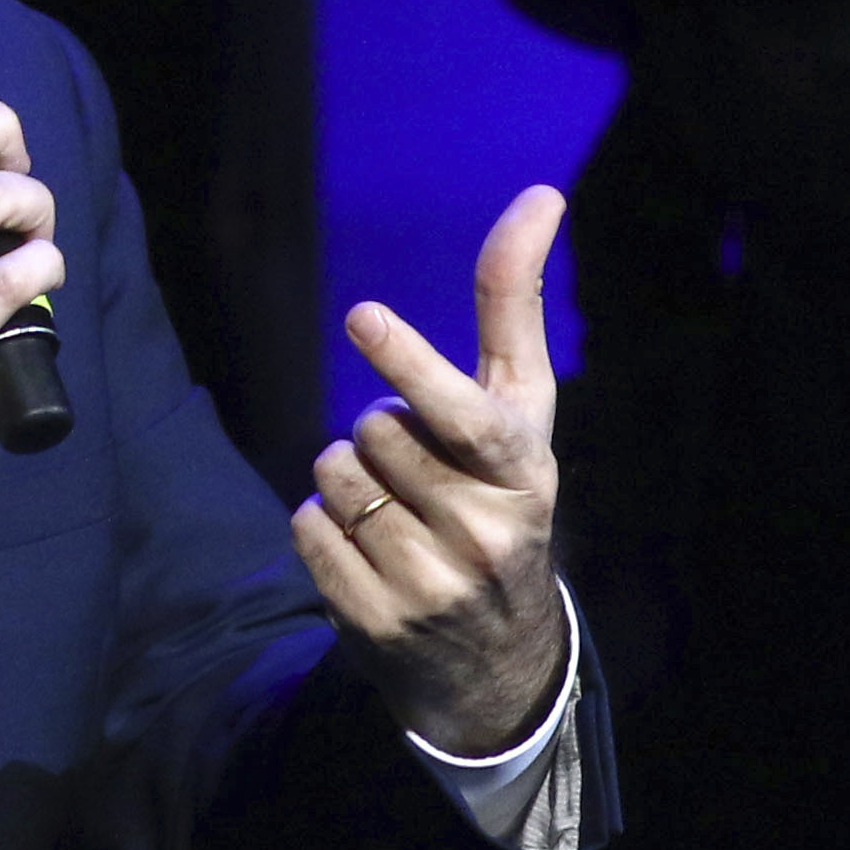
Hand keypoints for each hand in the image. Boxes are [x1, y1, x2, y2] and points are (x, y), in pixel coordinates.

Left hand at [294, 185, 571, 752]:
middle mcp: (488, 528)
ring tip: (393, 509)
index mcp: (526, 470)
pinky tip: (366, 549)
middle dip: (379, 431)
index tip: (361, 315)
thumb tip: (542, 192)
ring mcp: (432, 581)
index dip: (410, 361)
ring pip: (334, 476)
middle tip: (417, 469)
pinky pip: (307, 527)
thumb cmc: (500, 495)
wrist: (497, 657)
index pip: (462, 411)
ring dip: (346, 479)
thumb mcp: (521, 412)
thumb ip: (514, 307)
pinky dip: (322, 526)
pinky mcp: (377, 619)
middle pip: (373, 430)